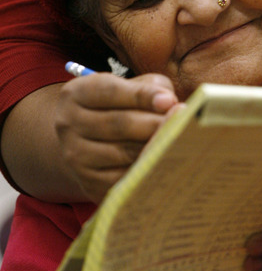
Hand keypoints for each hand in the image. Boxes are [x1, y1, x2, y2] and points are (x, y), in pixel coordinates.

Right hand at [56, 72, 178, 203]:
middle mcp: (68, 123)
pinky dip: (148, 170)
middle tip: (183, 122)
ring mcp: (75, 156)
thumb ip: (150, 88)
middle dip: (154, 123)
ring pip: (123, 153)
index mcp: (76, 93)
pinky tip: (167, 161)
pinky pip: (124, 178)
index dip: (142, 95)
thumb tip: (171, 104)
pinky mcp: (88, 183)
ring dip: (155, 146)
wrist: (87, 141)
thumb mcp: (129, 87)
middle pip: (118, 124)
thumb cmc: (119, 106)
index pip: (110, 91)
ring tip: (181, 140)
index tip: (169, 101)